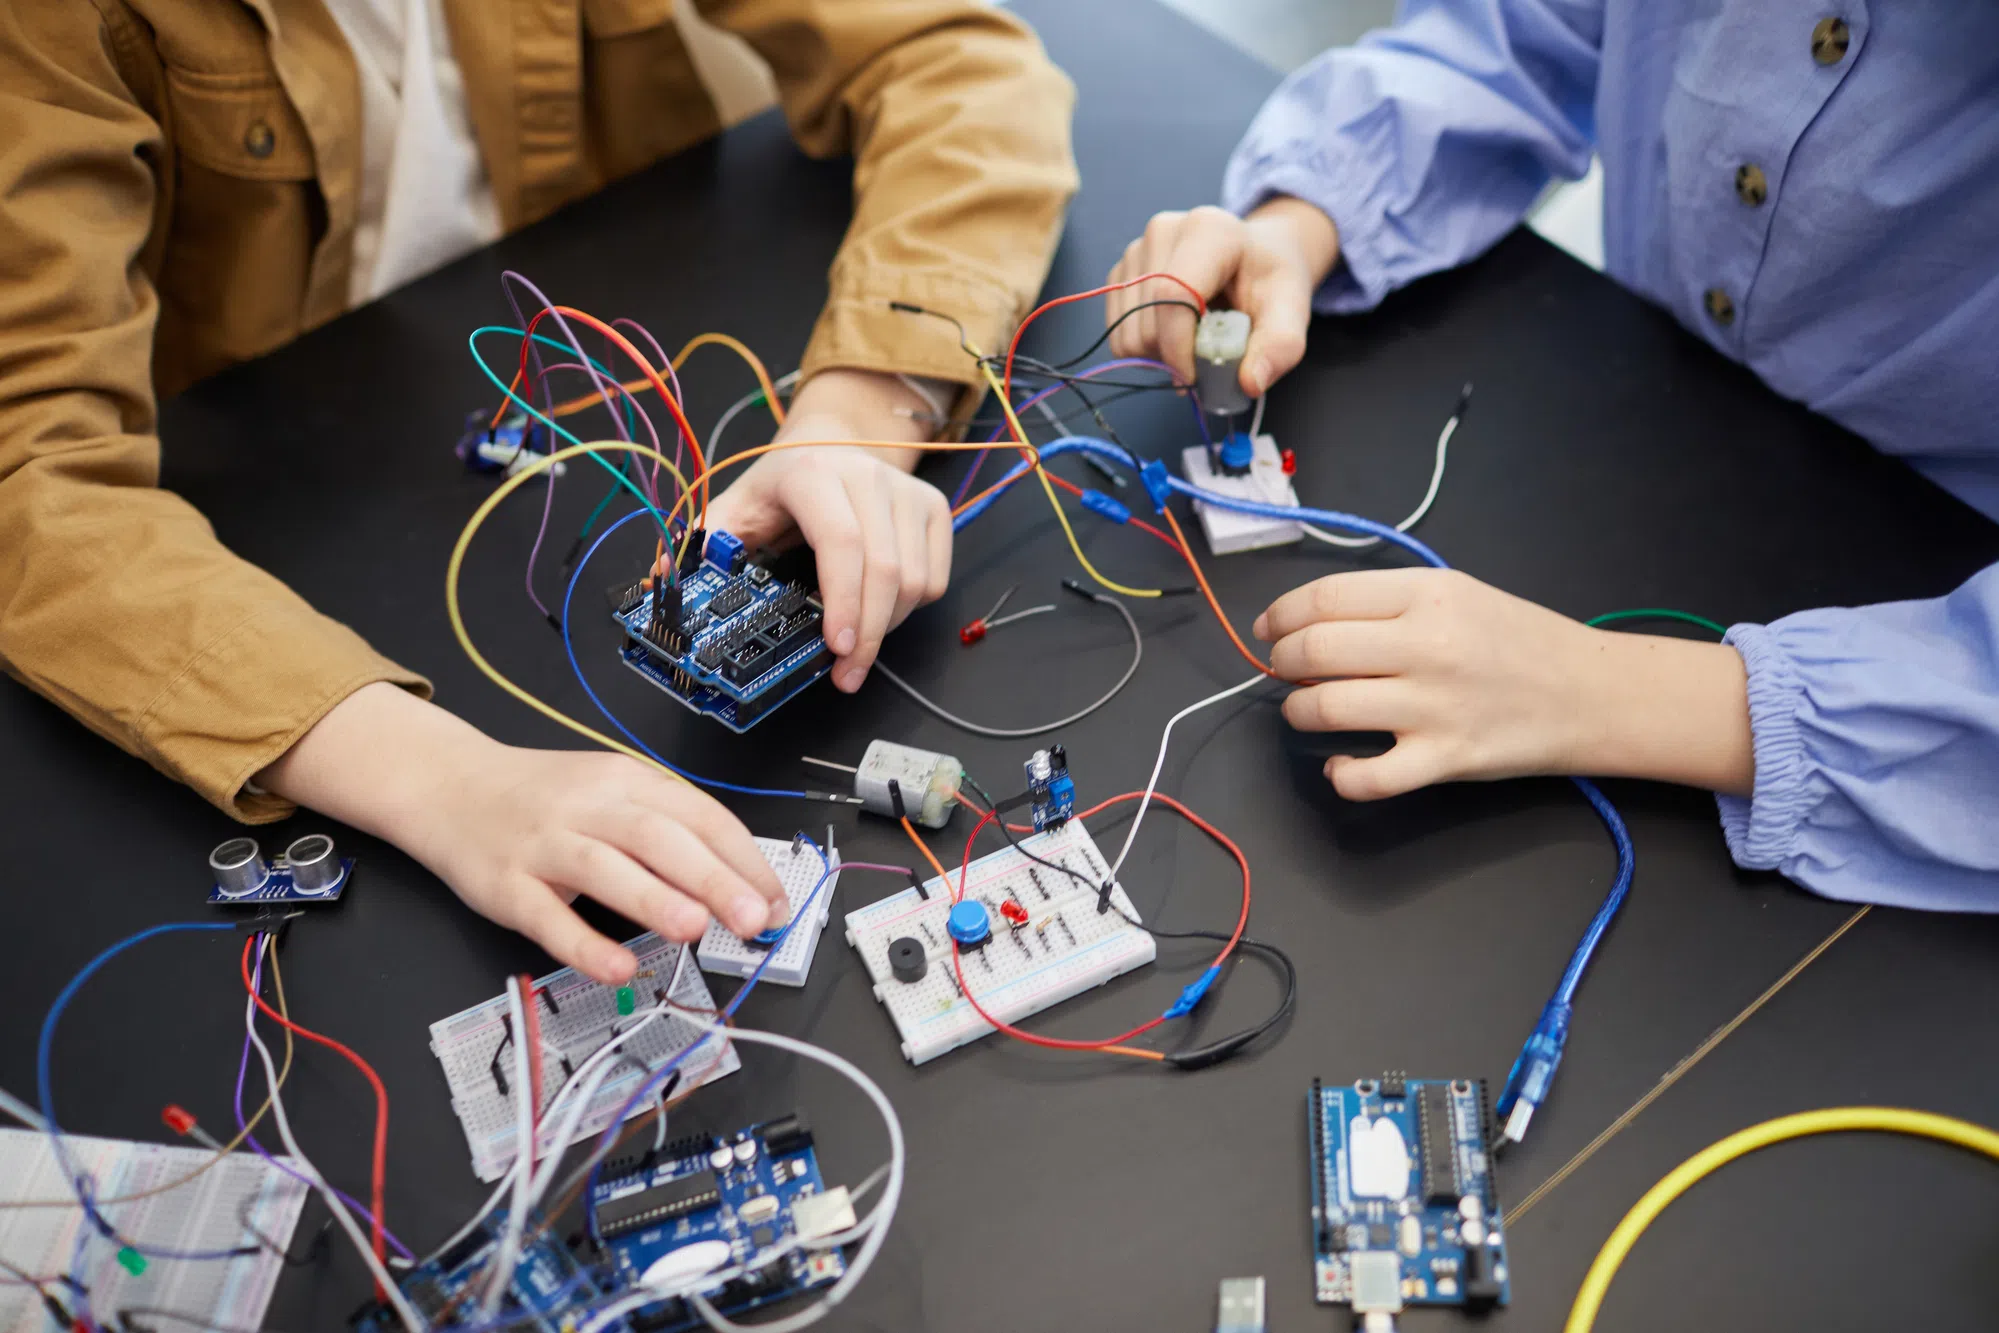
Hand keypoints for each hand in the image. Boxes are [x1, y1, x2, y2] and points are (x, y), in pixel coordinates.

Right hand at [255, 684, 787, 983]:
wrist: (448, 785)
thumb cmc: (546, 799)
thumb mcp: (612, 793)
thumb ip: (669, 831)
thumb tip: (740, 883)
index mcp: (627, 781)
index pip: (700, 816)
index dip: (744, 859)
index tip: (778, 901)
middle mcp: (589, 807)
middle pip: (660, 838)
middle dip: (714, 878)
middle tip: (755, 919)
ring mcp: (545, 845)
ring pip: (606, 868)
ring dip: (654, 899)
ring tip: (697, 929)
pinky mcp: (505, 885)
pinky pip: (547, 917)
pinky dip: (583, 943)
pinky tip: (617, 967)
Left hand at [698, 369, 952, 692]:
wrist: (826, 447)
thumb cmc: (777, 491)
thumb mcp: (733, 511)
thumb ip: (703, 546)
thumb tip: (664, 583)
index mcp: (811, 474)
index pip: (841, 541)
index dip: (843, 599)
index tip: (835, 648)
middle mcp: (866, 476)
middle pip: (885, 570)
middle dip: (867, 635)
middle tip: (846, 675)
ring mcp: (906, 490)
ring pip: (915, 581)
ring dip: (886, 626)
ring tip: (854, 640)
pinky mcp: (933, 508)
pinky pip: (935, 579)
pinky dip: (910, 609)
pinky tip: (878, 610)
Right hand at [1106, 197, 1339, 394]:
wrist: (1256, 255)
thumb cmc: (1271, 280)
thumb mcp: (1292, 310)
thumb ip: (1280, 346)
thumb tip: (1250, 383)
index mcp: (1209, 230)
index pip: (1172, 295)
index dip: (1179, 348)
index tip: (1198, 379)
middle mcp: (1164, 231)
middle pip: (1147, 321)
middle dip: (1174, 357)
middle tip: (1207, 355)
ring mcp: (1136, 249)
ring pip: (1127, 332)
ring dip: (1158, 355)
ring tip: (1193, 340)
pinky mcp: (1121, 271)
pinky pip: (1118, 332)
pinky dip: (1144, 347)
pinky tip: (1175, 332)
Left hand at [1253, 569, 1754, 799]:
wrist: (1592, 693)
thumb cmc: (1519, 639)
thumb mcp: (1457, 593)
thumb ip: (1388, 601)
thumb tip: (1308, 619)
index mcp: (1428, 595)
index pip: (1323, 599)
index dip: (1281, 615)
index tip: (1268, 629)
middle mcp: (1426, 646)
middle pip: (1313, 650)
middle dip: (1281, 661)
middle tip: (1283, 668)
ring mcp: (1433, 706)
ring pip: (1324, 709)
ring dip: (1296, 712)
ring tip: (1305, 709)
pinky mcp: (1444, 759)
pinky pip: (1367, 777)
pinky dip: (1340, 775)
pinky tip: (1342, 764)